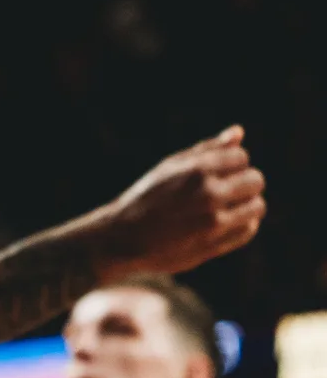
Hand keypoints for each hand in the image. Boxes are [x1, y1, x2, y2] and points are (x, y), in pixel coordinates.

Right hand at [94, 127, 267, 277]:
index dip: (231, 165)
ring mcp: (212, 222)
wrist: (120, 239)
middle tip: (224, 193)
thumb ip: (206, 150)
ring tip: (226, 209)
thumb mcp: (169, 167)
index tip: (216, 175)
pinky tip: (224, 224)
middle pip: (255, 180)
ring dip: (246, 206)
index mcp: (197, 170)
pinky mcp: (213, 245)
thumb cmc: (145, 199)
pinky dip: (242, 226)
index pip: (242, 157)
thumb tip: (239, 133)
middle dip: (243, 184)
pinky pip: (248, 231)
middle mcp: (208, 194)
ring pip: (257, 206)